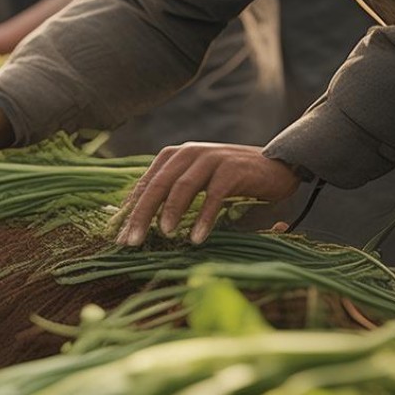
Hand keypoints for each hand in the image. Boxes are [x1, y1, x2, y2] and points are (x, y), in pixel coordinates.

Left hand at [115, 143, 302, 246]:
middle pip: (158, 186)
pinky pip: (213, 195)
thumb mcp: (195, 184)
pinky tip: (197, 238)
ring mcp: (210, 158)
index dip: (131, 211)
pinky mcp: (232, 169)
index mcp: (173, 157)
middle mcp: (188, 153)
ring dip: (171, 212)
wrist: (276, 166)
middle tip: (131, 241)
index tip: (119, 238)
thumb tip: (137, 224)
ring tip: (164, 235)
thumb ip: (170, 196)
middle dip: (142, 215)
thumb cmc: (229, 181)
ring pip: (182, 187)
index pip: (145, 185)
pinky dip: (204, 218)